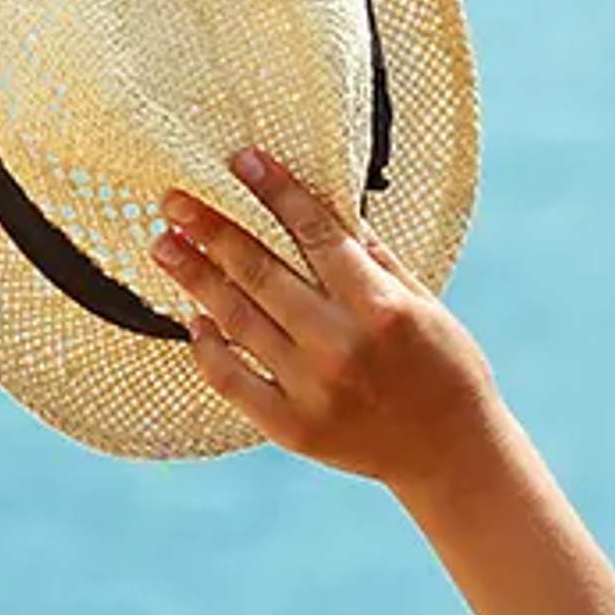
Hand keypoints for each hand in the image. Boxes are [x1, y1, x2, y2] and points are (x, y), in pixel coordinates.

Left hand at [153, 148, 502, 494]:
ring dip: (195, 278)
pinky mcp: (292, 426)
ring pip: (237, 320)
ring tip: (164, 247)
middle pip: (260, 272)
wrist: (451, 453)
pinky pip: (232, 380)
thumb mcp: (423, 300)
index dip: (275, 192)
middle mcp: (340, 344)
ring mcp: (312, 388)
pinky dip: (207, 348)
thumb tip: (324, 205)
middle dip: (211, 229)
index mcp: (379, 305)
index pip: (315, 232)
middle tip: (174, 200)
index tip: (240, 161)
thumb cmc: (443, 366)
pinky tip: (193, 318)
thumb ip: (372, 256)